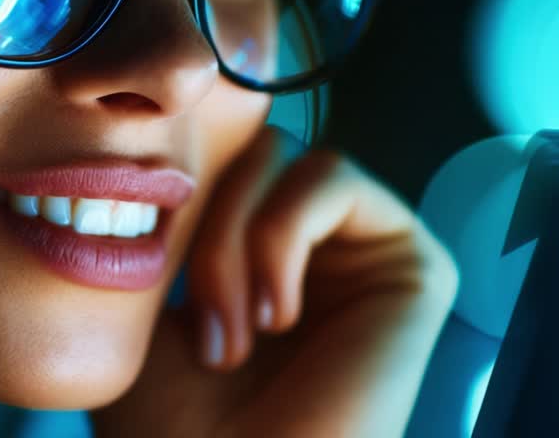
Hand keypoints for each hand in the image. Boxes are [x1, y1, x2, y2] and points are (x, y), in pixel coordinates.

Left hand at [92, 126, 458, 437]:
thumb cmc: (173, 426)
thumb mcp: (143, 304)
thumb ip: (166, 218)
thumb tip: (168, 148)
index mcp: (263, 255)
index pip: (222, 158)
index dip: (179, 197)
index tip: (152, 284)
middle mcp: (324, 248)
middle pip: (252, 149)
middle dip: (206, 226)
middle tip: (201, 328)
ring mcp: (369, 254)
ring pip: (286, 156)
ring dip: (235, 240)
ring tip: (234, 334)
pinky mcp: (415, 264)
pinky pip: (333, 177)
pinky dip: (281, 235)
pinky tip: (277, 318)